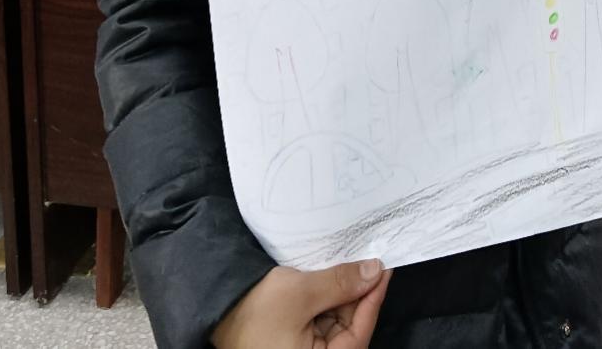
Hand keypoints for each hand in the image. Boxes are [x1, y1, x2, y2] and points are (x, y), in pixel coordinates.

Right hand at [211, 260, 391, 348]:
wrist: (217, 311)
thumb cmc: (256, 311)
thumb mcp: (302, 293)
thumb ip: (341, 283)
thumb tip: (374, 271)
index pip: (360, 332)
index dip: (374, 298)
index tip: (385, 269)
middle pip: (350, 327)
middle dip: (359, 293)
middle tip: (371, 259)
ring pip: (337, 320)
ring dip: (344, 293)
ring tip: (354, 262)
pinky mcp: (297, 340)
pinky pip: (322, 319)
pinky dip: (329, 298)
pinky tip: (335, 275)